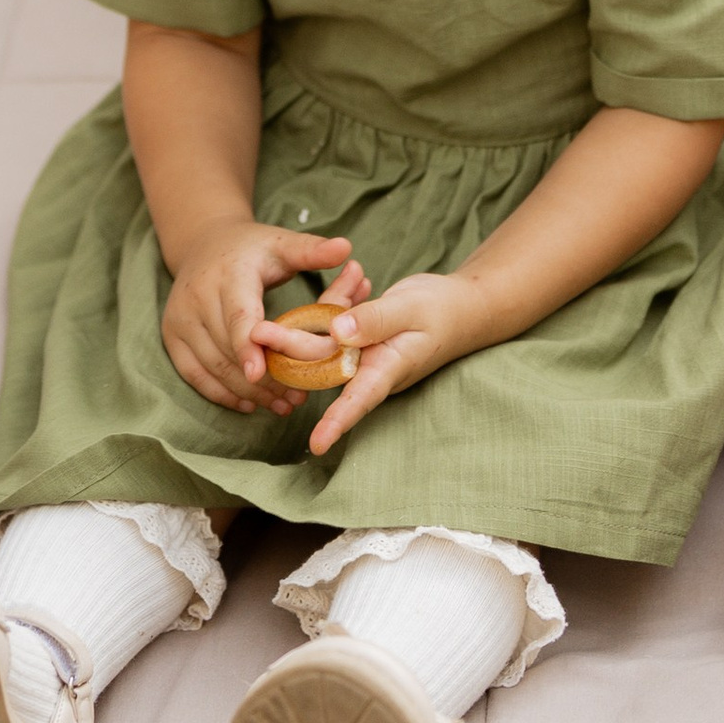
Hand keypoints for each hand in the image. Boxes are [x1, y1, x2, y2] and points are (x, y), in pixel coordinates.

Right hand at [160, 219, 369, 417]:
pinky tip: (250, 404)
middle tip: (299, 397)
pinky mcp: (171, 336)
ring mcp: (180, 318)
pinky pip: (194, 374)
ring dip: (247, 392)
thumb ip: (311, 251)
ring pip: (213, 366)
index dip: (248, 346)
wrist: (202, 244)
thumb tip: (346, 248)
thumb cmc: (252, 248)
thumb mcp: (282, 244)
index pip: (237, 316)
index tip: (261, 372)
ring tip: (283, 405)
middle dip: (264, 379)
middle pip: (228, 349)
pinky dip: (222, 393)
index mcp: (228, 274)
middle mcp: (197, 296)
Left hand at [306, 268, 488, 455]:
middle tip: (259, 332)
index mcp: (387, 369)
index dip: (336, 422)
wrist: (465, 304)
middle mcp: (371, 366)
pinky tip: (354, 277)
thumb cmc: (445, 310)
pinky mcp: (362, 337)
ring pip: (326, 340)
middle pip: (325, 364)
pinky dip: (339, 301)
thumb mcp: (411, 309)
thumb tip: (338, 333)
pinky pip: (338, 323)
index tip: (315, 445)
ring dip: (313, 317)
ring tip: (293, 307)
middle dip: (292, 348)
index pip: (358, 400)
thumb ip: (375, 320)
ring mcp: (365, 353)